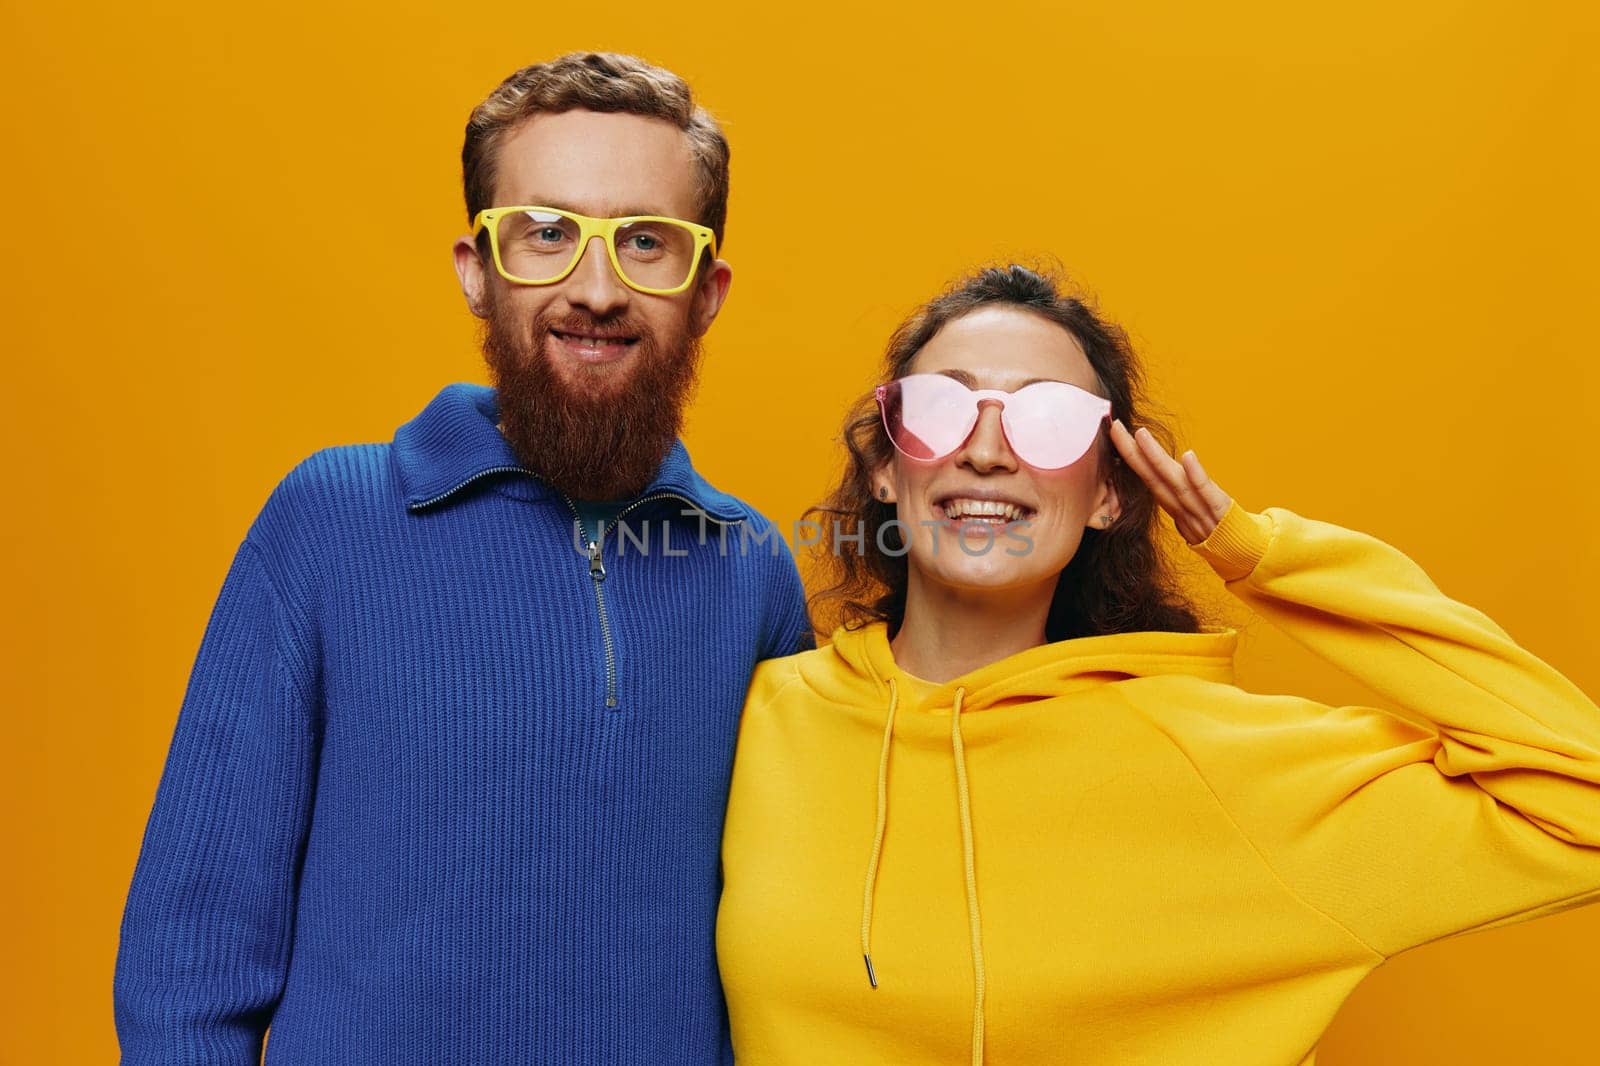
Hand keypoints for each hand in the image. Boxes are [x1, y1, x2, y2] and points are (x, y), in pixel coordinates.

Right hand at [1109, 418, 1233, 544]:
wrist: (1244, 557)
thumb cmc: (1217, 536)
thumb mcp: (1192, 520)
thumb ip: (1178, 501)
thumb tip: (1163, 484)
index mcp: (1175, 507)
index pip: (1150, 479)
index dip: (1132, 458)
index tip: (1117, 434)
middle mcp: (1182, 508)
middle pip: (1154, 478)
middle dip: (1133, 453)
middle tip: (1116, 428)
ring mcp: (1200, 510)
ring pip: (1175, 482)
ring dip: (1156, 458)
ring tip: (1141, 435)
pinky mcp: (1222, 511)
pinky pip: (1207, 492)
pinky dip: (1195, 474)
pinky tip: (1186, 456)